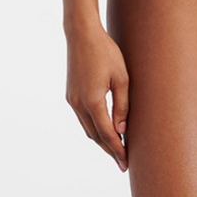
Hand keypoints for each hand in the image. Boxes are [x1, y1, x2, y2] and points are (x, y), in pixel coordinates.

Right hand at [65, 19, 129, 171]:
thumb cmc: (106, 52)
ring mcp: (72, 100)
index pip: (107, 134)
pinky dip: (94, 127)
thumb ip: (122, 105)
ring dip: (101, 140)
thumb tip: (122, 131)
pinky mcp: (70, 95)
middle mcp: (79, 104)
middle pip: (95, 136)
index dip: (117, 149)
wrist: (82, 34)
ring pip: (87, 129)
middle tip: (122, 161)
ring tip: (116, 148)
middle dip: (109, 149)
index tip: (125, 162)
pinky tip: (104, 129)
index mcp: (92, 101)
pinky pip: (83, 118)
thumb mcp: (121, 77)